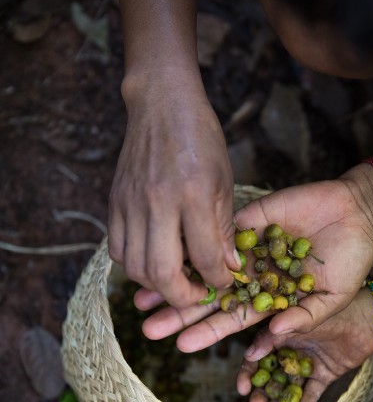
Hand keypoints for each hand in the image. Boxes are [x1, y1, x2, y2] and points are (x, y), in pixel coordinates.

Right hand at [108, 88, 239, 308]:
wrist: (162, 104)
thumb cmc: (201, 139)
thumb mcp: (224, 180)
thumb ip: (224, 228)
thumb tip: (228, 268)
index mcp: (194, 193)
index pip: (204, 257)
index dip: (217, 280)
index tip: (224, 283)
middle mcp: (158, 201)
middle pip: (161, 272)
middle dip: (182, 296)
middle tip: (196, 294)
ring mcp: (131, 203)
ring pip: (134, 267)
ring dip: (156, 285)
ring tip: (176, 280)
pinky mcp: (114, 202)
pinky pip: (117, 250)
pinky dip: (134, 266)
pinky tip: (152, 260)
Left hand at [136, 177, 372, 347]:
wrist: (359, 214)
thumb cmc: (351, 262)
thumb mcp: (331, 299)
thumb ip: (302, 318)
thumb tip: (270, 339)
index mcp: (269, 298)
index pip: (232, 318)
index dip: (207, 332)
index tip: (181, 346)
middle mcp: (252, 275)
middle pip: (209, 296)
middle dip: (179, 312)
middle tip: (147, 327)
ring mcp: (247, 247)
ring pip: (204, 264)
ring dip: (176, 279)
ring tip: (141, 297)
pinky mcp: (247, 219)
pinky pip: (219, 230)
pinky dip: (195, 241)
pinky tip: (169, 250)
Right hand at [238, 286, 372, 401]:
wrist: (368, 318)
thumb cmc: (332, 311)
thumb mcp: (298, 322)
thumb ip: (273, 337)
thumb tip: (249, 355)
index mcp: (281, 335)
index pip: (258, 357)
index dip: (248, 374)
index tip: (242, 390)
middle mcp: (291, 351)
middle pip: (270, 377)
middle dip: (262, 395)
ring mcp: (307, 363)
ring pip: (288, 387)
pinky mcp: (324, 374)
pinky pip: (311, 392)